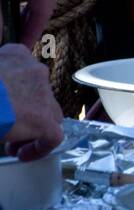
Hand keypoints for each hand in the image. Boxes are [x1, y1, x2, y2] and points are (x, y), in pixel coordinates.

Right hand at [0, 43, 61, 159]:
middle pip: (40, 95)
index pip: (26, 72)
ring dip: (33, 129)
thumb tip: (2, 100)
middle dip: (26, 112)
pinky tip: (21, 154)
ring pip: (49, 115)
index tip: (4, 107)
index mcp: (15, 55)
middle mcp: (34, 70)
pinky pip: (53, 137)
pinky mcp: (44, 120)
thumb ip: (1, 80)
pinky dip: (40, 147)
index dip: (19, 93)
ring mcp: (43, 95)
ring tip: (11, 143)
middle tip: (7, 126)